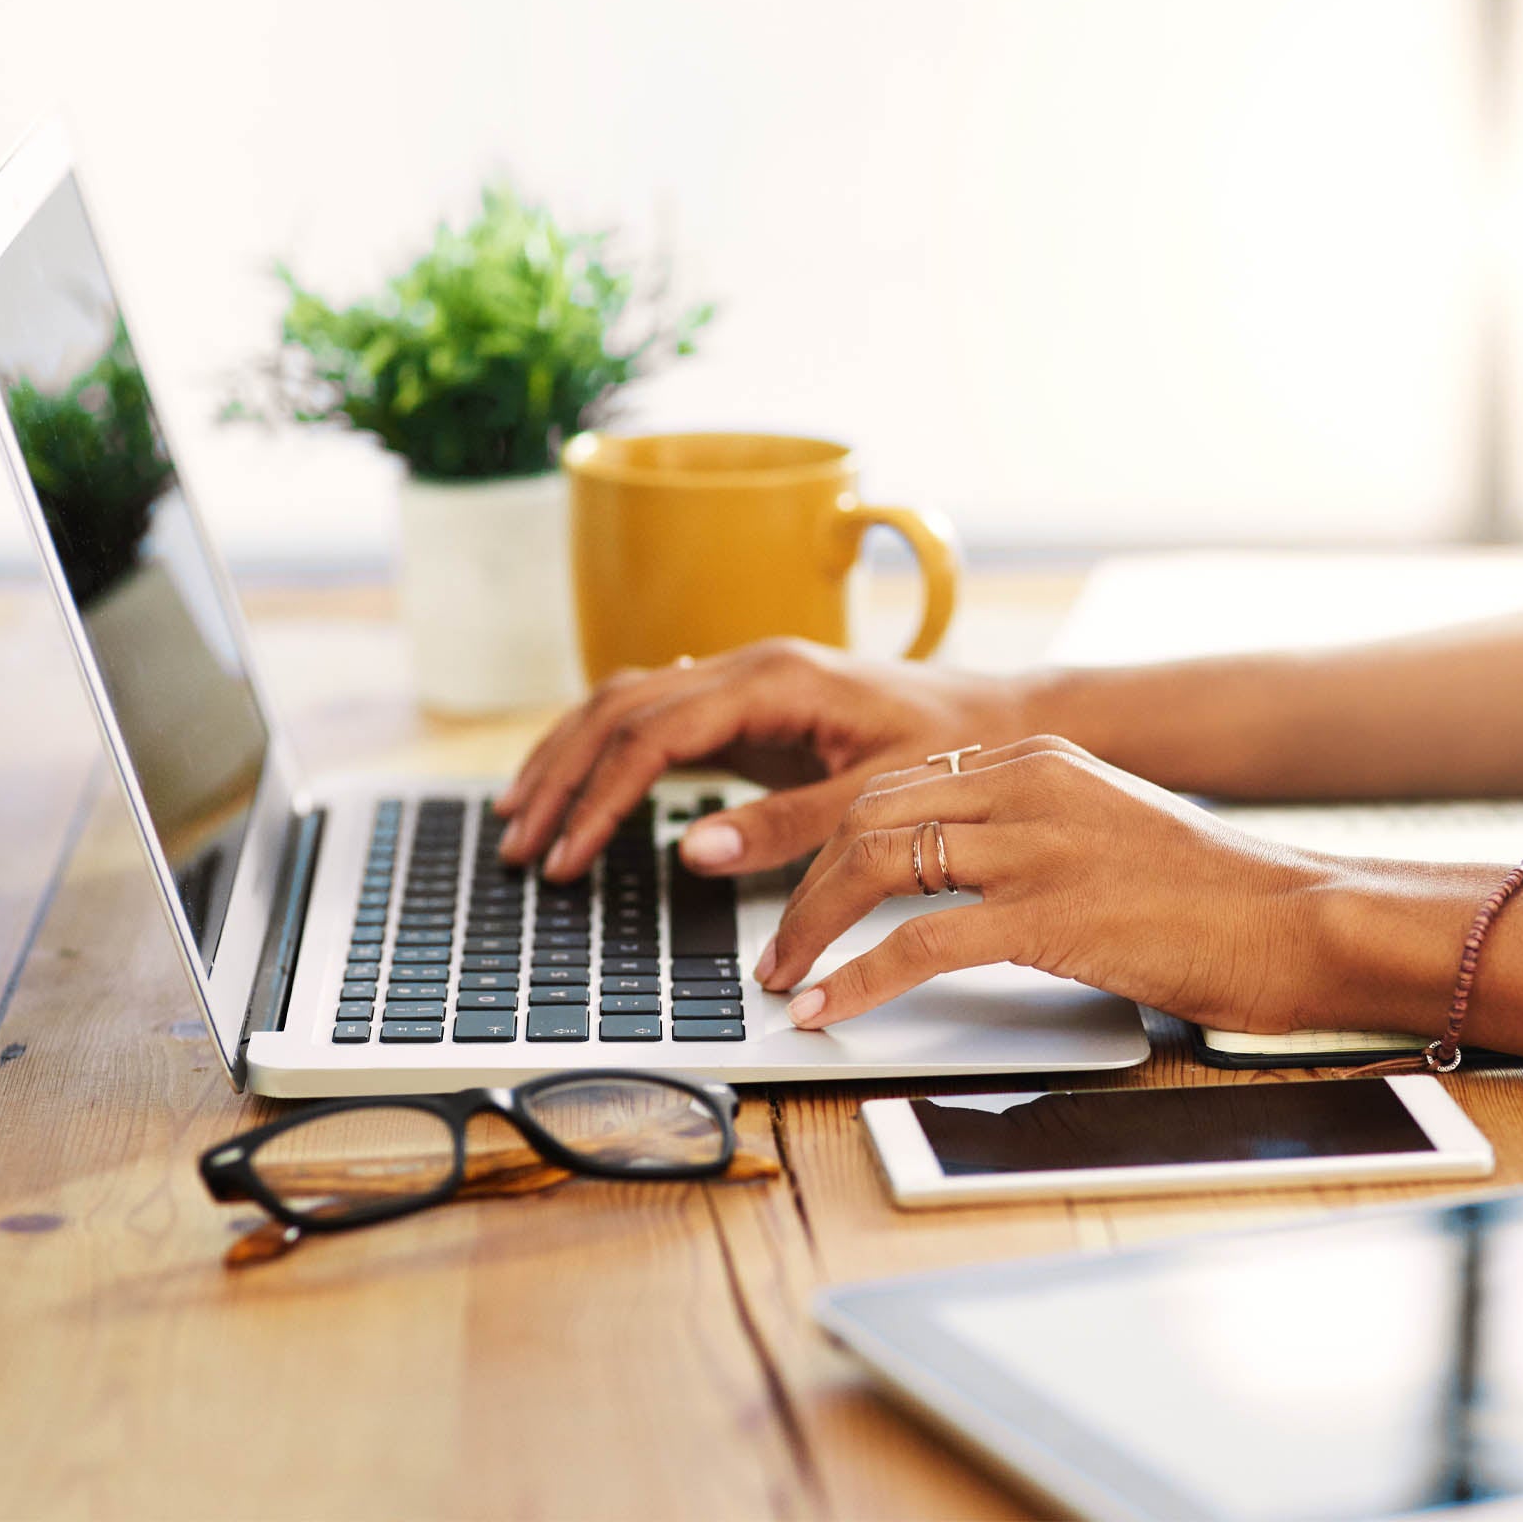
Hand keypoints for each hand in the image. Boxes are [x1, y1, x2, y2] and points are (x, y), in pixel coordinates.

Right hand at [494, 638, 1033, 880]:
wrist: (1002, 718)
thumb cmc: (954, 749)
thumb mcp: (879, 797)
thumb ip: (789, 825)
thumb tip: (694, 850)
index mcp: (775, 679)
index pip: (653, 733)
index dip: (599, 798)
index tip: (568, 858)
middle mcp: (749, 665)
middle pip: (618, 709)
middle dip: (561, 777)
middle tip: (520, 845)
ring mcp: (745, 679)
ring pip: (625, 702)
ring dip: (568, 757)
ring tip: (523, 817)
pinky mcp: (750, 705)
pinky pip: (656, 715)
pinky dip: (606, 749)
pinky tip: (578, 782)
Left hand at [757, 736, 1348, 1032]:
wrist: (1299, 918)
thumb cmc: (1212, 893)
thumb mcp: (1107, 829)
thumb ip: (1031, 832)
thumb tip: (949, 876)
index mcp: (1038, 760)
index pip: (897, 785)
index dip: (829, 842)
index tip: (799, 891)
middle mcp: (1029, 786)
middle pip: (869, 816)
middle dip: (802, 885)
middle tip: (774, 947)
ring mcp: (1039, 846)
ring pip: (877, 865)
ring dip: (811, 928)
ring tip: (783, 979)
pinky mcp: (1052, 914)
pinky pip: (919, 943)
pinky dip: (857, 978)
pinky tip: (828, 1008)